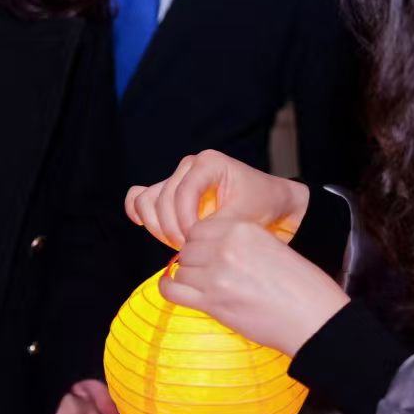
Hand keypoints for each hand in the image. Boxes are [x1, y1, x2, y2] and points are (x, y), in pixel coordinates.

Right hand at [125, 150, 309, 249]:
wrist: (273, 208)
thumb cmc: (264, 207)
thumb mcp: (246, 217)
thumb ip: (216, 226)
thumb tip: (190, 240)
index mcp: (208, 163)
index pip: (183, 192)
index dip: (184, 221)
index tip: (195, 242)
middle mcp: (189, 167)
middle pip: (161, 199)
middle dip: (172, 229)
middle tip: (189, 250)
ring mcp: (177, 180)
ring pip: (147, 201)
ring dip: (158, 227)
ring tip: (179, 245)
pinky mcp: (169, 195)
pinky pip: (141, 199)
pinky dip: (139, 213)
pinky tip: (144, 225)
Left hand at [162, 214, 349, 354]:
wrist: (312, 317)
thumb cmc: (301, 286)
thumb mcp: (271, 247)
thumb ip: (240, 244)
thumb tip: (210, 251)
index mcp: (242, 229)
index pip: (200, 228)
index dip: (200, 243)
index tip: (207, 254)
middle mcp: (225, 247)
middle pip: (188, 248)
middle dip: (194, 261)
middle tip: (206, 274)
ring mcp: (216, 275)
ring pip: (182, 269)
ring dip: (188, 278)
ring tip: (202, 287)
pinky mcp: (211, 302)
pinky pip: (173, 290)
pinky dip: (168, 289)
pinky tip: (173, 289)